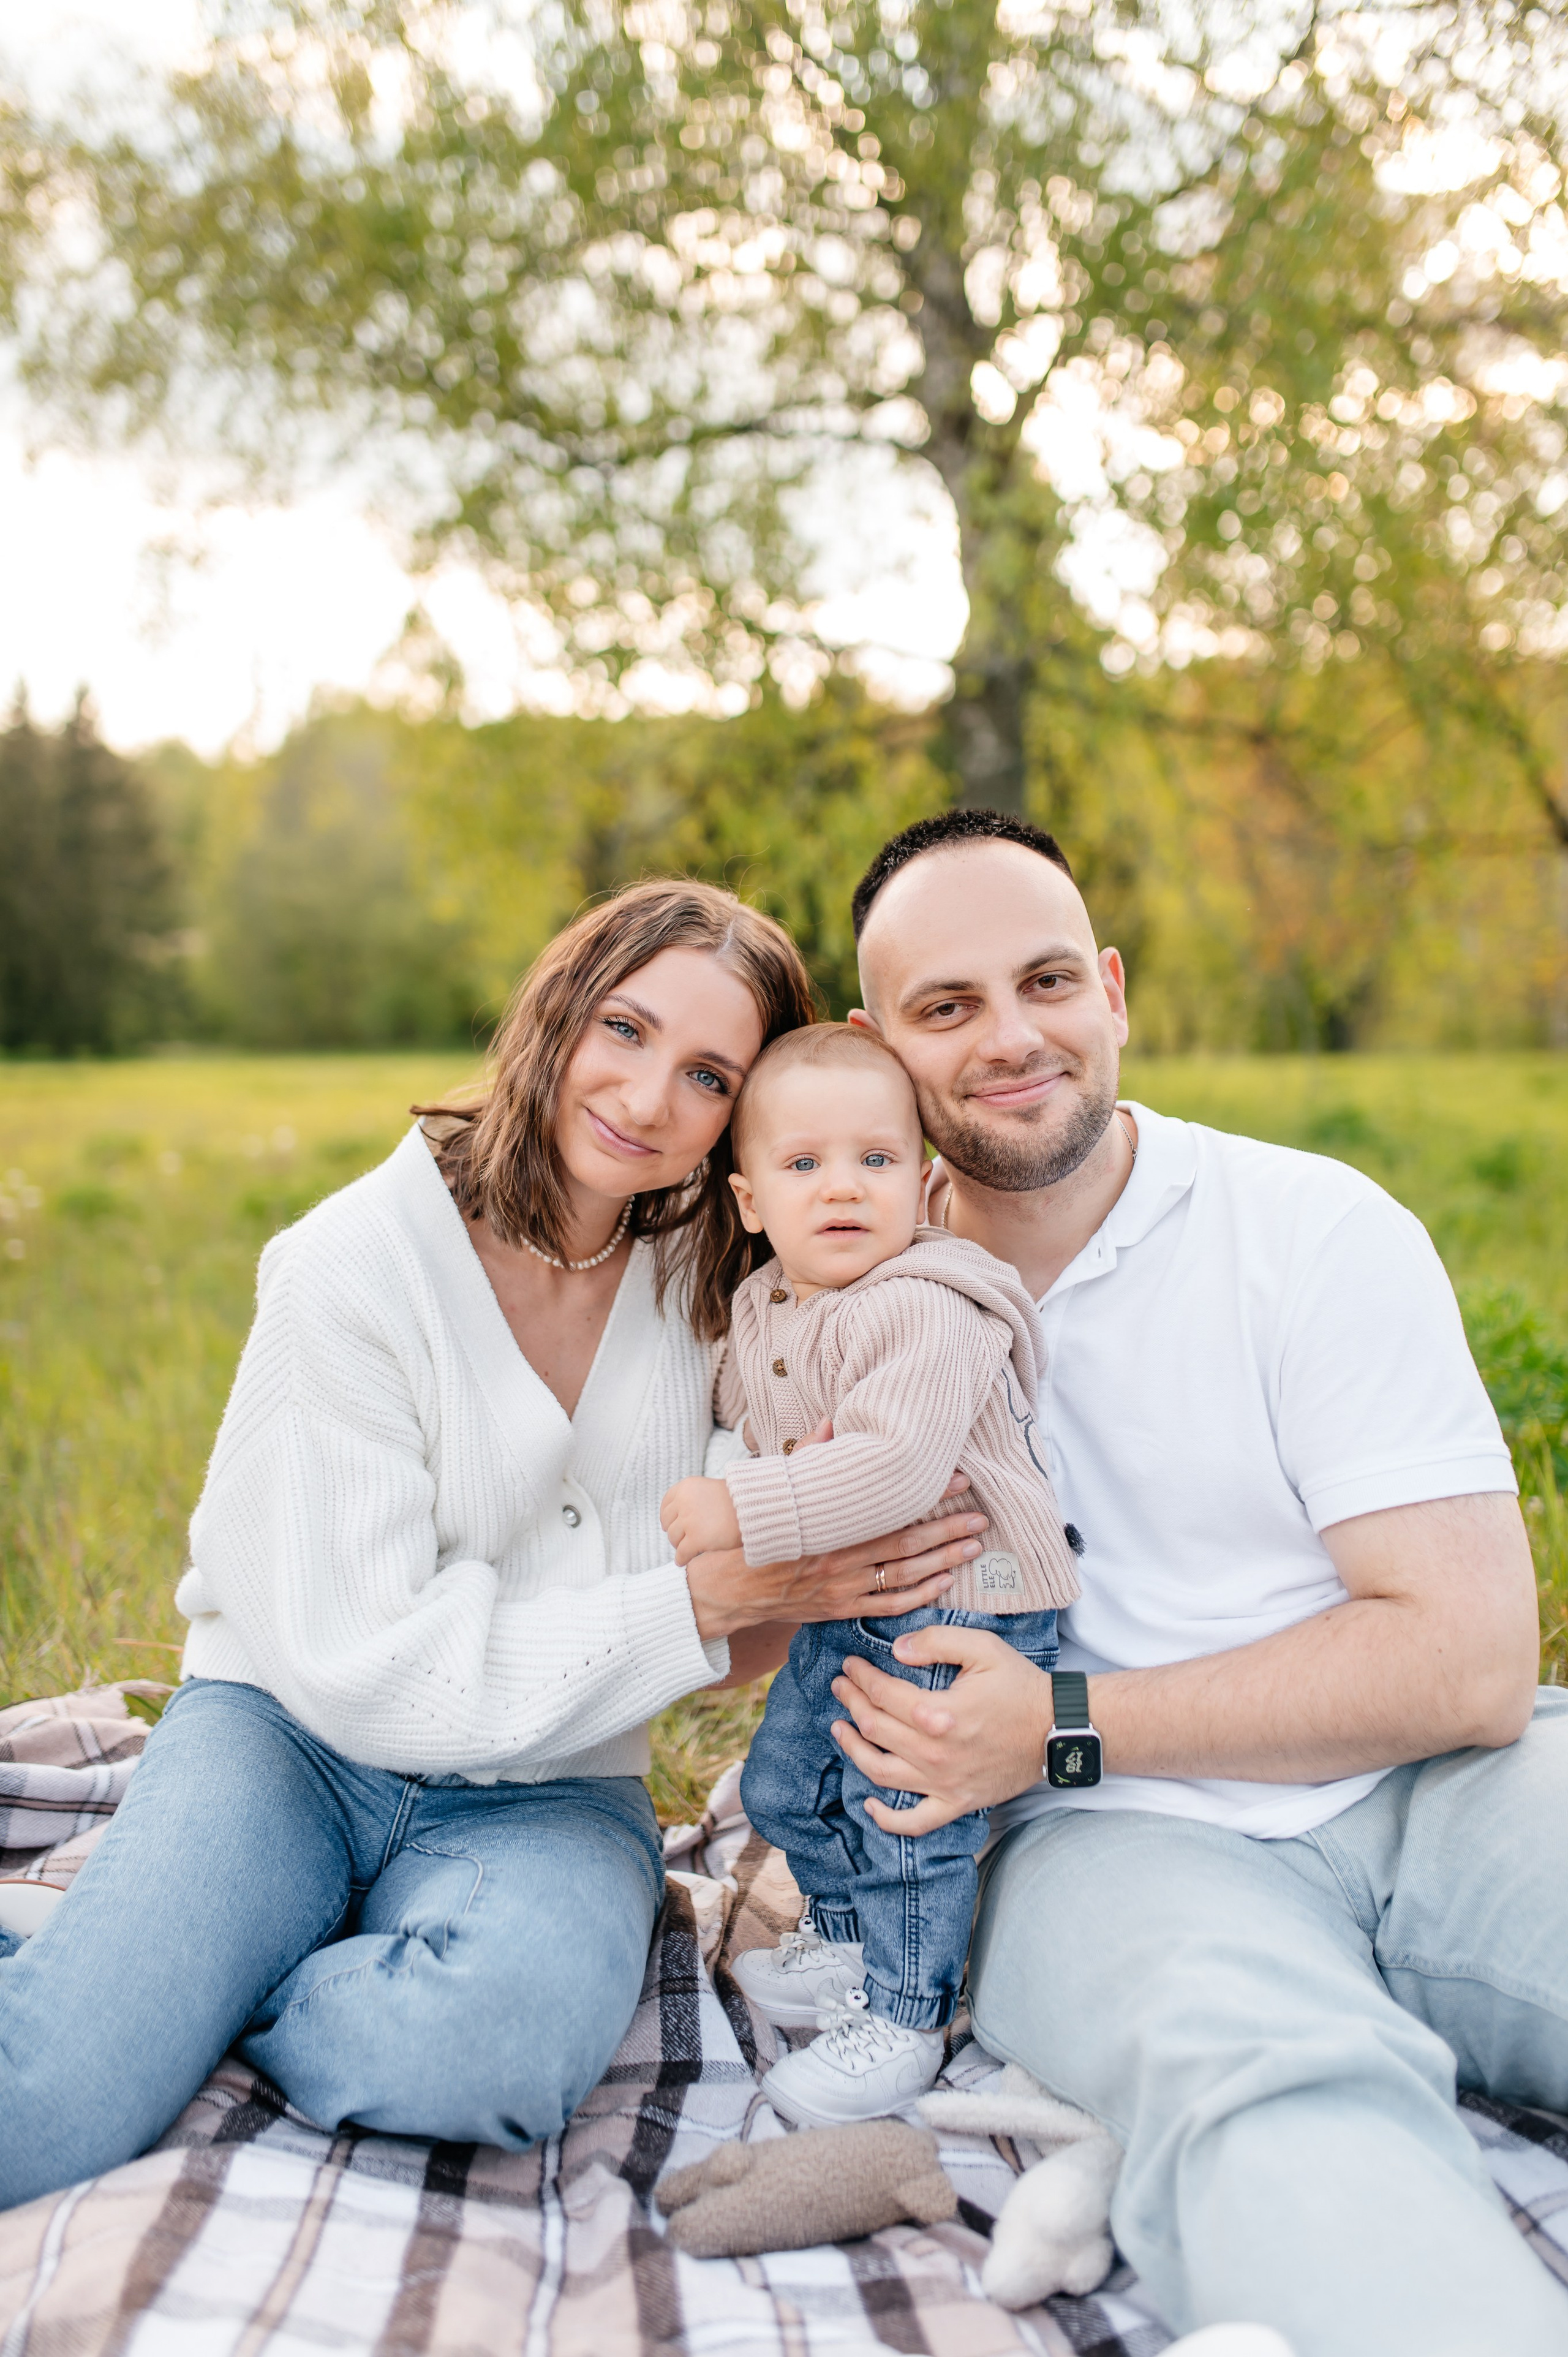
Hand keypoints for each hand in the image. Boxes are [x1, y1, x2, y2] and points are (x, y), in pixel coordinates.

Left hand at [661, 1476, 741, 1566]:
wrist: (754, 1508)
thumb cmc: (737, 1500)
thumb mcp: (710, 1489)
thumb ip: (693, 1499)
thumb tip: (678, 1517)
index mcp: (686, 1487)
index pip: (666, 1504)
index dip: (667, 1517)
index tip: (668, 1524)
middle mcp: (684, 1502)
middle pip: (668, 1523)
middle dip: (674, 1532)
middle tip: (679, 1539)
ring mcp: (689, 1521)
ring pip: (673, 1539)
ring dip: (678, 1545)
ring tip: (685, 1549)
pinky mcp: (696, 1539)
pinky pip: (681, 1553)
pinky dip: (681, 1558)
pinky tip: (682, 1561)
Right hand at [684, 1472, 981, 1640]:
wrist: (727, 1585)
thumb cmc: (755, 1532)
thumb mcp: (778, 1489)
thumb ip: (810, 1456)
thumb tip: (833, 1420)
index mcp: (830, 1527)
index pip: (890, 1509)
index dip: (928, 1496)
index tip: (957, 1479)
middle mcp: (841, 1560)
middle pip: (907, 1546)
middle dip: (947, 1529)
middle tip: (980, 1515)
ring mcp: (843, 1588)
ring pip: (905, 1577)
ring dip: (943, 1561)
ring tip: (973, 1546)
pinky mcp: (840, 1609)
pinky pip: (888, 1606)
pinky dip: (919, 1596)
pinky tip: (944, 1584)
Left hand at [830, 1623, 1055, 1833]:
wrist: (1057, 1729)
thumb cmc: (1020, 1686)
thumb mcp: (983, 1648)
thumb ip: (936, 1641)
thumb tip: (896, 1650)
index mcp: (938, 1713)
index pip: (882, 1694)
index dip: (860, 1677)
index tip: (850, 1665)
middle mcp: (934, 1753)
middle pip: (875, 1728)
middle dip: (850, 1703)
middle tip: (840, 1687)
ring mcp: (943, 1783)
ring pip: (880, 1773)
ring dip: (853, 1750)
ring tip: (840, 1729)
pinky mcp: (956, 1802)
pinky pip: (914, 1822)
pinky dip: (886, 1819)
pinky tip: (869, 1805)